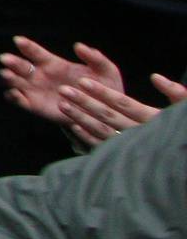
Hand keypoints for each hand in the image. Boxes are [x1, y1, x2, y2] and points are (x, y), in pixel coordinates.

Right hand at [0, 35, 104, 125]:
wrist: (104, 113)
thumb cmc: (104, 88)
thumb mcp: (106, 70)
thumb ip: (95, 57)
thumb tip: (79, 46)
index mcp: (53, 64)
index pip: (36, 52)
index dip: (27, 46)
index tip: (19, 40)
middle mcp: (41, 76)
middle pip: (21, 66)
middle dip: (12, 62)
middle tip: (6, 59)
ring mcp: (37, 91)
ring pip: (17, 82)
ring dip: (10, 78)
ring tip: (7, 75)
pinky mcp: (37, 106)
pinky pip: (20, 102)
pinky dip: (14, 97)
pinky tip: (14, 93)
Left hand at [60, 69, 186, 146]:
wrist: (184, 162)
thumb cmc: (185, 130)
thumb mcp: (185, 109)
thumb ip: (175, 92)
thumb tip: (155, 77)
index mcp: (152, 118)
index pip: (123, 103)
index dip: (101, 92)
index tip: (82, 80)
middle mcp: (139, 133)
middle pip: (108, 115)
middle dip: (84, 101)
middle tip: (64, 89)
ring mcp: (131, 147)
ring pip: (102, 131)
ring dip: (81, 117)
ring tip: (63, 104)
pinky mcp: (126, 158)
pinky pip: (103, 147)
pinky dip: (88, 137)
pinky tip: (73, 127)